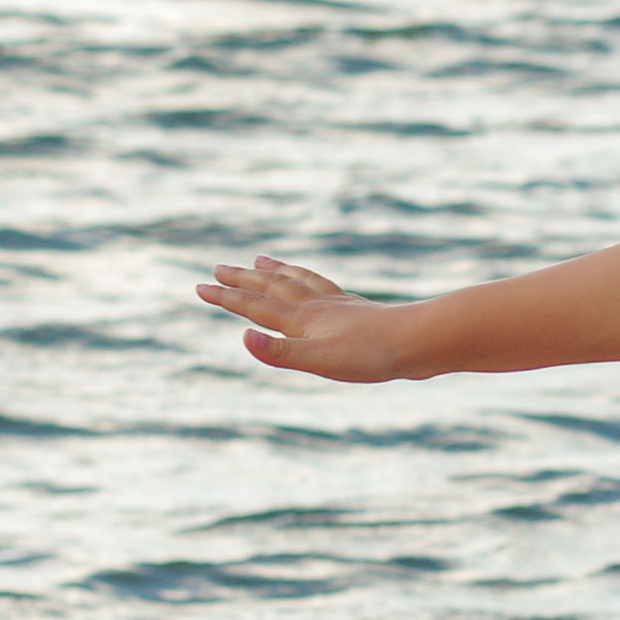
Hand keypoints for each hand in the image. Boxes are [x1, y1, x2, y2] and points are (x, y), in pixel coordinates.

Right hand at [197, 256, 414, 381]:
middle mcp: (316, 305)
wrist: (419, 341)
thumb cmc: (370, 356)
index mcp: (302, 319)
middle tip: (219, 267)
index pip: (254, 306)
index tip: (200, 286)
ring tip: (261, 259)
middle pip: (271, 286)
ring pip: (296, 280)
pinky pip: (322, 286)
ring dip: (274, 270)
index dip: (226, 297)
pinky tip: (316, 285)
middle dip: (242, 278)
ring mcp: (337, 304)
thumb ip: (280, 352)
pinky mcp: (356, 308)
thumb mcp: (320, 361)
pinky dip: (308, 278)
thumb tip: (242, 337)